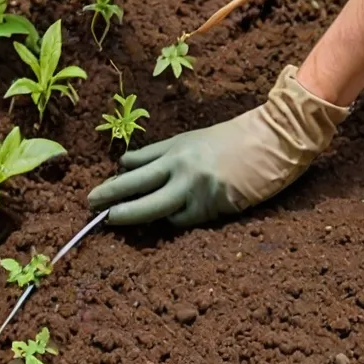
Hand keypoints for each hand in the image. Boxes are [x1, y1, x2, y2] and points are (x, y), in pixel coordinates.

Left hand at [88, 67, 349, 227]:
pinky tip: (160, 225)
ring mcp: (196, 187)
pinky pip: (182, 221)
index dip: (115, 180)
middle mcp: (180, 166)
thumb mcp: (194, 139)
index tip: (97, 192)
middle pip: (135, 185)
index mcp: (176, 147)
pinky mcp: (213, 207)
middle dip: (109, 197)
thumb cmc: (235, 139)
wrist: (274, 140)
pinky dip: (169, 223)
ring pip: (153, 208)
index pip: (135, 164)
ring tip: (112, 221)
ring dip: (130, 215)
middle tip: (89, 205)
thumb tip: (129, 165)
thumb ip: (163, 153)